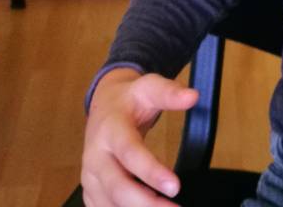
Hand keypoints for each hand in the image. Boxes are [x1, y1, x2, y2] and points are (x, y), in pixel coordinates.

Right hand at [81, 69, 198, 206]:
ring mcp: (90, 176)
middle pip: (117, 186)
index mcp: (110, 130)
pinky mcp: (90, 190)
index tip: (175, 187)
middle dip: (146, 203)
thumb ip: (169, 93)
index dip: (151, 172)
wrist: (103, 106)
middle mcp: (95, 155)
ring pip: (109, 203)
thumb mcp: (148, 88)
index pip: (130, 153)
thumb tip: (192, 96)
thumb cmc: (128, 100)